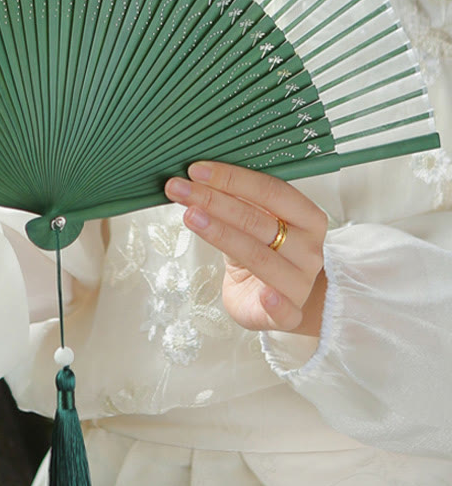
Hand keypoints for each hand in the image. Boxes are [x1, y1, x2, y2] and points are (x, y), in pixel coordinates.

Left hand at [165, 161, 326, 335]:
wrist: (274, 297)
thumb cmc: (262, 251)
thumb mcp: (251, 223)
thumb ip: (233, 202)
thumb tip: (195, 176)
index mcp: (307, 217)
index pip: (270, 190)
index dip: (232, 179)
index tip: (195, 170)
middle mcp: (309, 248)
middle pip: (257, 220)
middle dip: (213, 200)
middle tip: (178, 189)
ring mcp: (301, 282)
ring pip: (259, 256)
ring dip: (221, 234)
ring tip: (189, 216)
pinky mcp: (289, 315)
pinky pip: (285, 310)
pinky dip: (276, 303)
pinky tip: (265, 295)